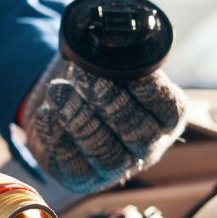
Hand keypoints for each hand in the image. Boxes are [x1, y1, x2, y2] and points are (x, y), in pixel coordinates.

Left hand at [22, 55, 185, 192]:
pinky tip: (47, 112)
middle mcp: (146, 146)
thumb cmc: (93, 80)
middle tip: (85, 77)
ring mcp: (115, 167)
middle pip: (138, 134)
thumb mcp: (110, 64)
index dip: (148, 89)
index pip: (169, 108)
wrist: (60, 103)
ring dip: (79, 119)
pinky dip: (56, 135)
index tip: (122, 68)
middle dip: (109, 103)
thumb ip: (116, 58)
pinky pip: (71, 164)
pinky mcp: (82, 178)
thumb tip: (104, 39)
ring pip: (105, 154)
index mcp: (165, 116)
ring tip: (58, 90)